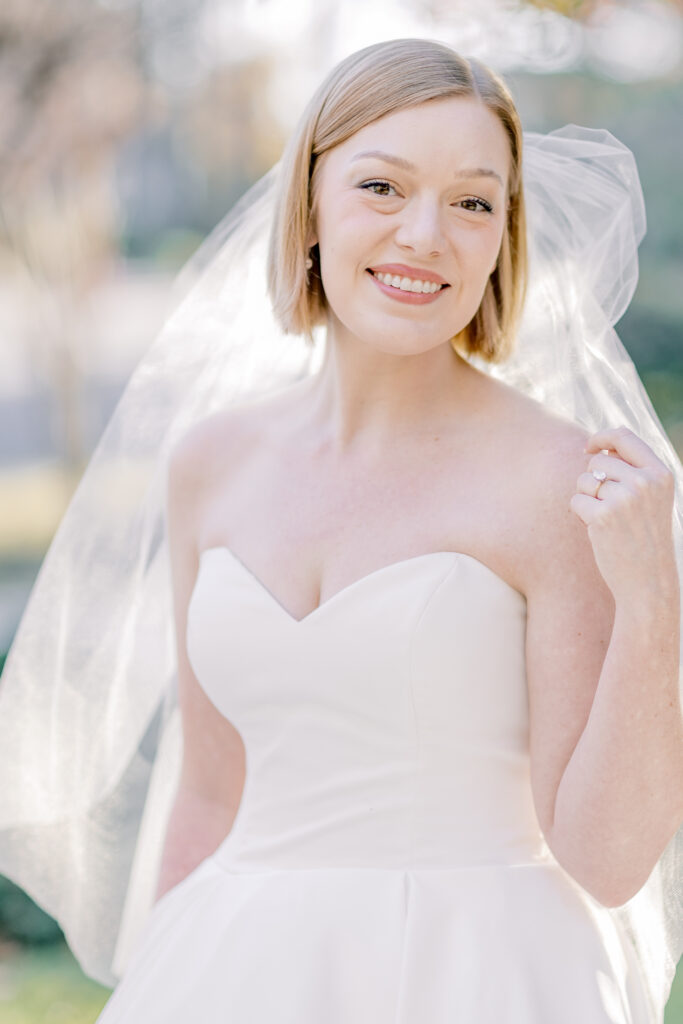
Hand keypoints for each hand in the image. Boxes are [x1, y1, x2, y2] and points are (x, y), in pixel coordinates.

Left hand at [569, 426, 677, 601]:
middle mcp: (645, 482)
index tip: (588, 447)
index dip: (601, 437)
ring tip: (606, 520)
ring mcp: (624, 498)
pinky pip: (575, 501)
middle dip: (592, 480)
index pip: (624, 436)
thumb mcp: (651, 498)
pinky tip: (597, 530)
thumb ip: (633, 470)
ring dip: (586, 498)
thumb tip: (600, 447)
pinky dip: (580, 514)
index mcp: (661, 474)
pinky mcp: (603, 516)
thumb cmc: (645, 537)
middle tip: (606, 505)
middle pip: (597, 461)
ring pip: (584, 481)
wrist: (648, 580)